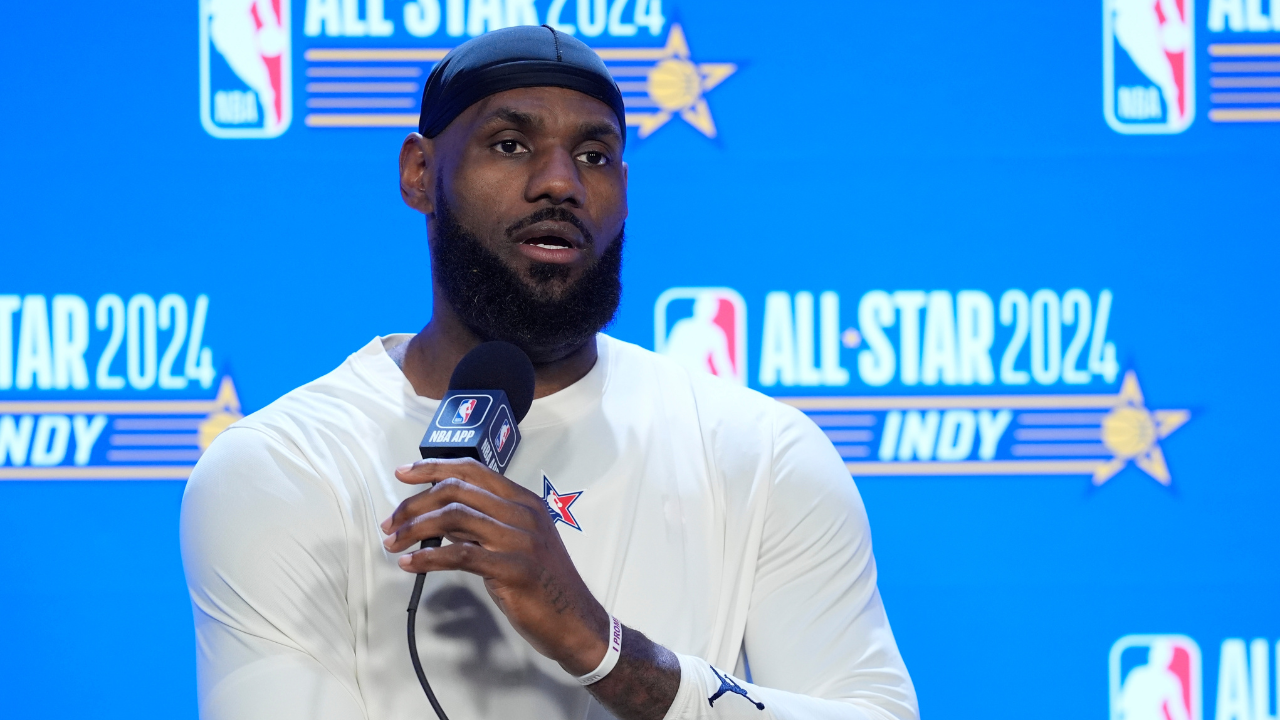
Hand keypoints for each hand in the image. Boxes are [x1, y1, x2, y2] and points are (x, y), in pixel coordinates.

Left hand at [381, 458, 608, 674]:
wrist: (575, 621)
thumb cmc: (544, 585)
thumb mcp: (517, 543)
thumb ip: (483, 525)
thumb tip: (440, 518)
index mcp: (525, 502)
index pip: (473, 470)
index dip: (434, 468)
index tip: (404, 473)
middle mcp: (524, 513)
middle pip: (457, 490)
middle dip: (414, 503)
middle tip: (390, 522)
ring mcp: (521, 540)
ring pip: (455, 517)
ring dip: (415, 528)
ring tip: (394, 543)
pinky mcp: (514, 569)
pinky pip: (461, 554)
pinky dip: (429, 557)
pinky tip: (412, 563)